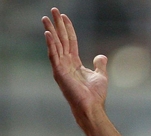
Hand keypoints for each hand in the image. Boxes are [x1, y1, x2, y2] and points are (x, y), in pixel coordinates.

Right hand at [42, 8, 107, 125]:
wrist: (92, 107)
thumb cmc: (95, 95)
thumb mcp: (101, 76)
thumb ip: (100, 65)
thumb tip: (101, 56)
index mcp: (74, 62)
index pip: (70, 41)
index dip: (68, 29)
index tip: (64, 16)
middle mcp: (66, 63)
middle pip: (61, 39)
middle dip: (57, 25)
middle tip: (53, 10)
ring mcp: (61, 67)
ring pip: (55, 45)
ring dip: (51, 31)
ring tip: (46, 18)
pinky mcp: (59, 72)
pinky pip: (54, 55)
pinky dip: (51, 44)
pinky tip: (48, 34)